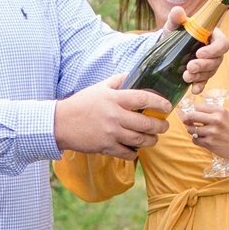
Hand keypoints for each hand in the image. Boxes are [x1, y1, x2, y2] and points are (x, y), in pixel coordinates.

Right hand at [55, 75, 170, 157]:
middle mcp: (115, 116)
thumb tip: (133, 75)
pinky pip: (127, 154)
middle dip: (160, 126)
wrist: (60, 123)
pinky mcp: (106, 147)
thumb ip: (117, 81)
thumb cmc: (81, 104)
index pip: (143, 98)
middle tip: (164, 126)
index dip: (159, 102)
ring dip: (151, 140)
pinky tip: (136, 149)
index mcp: (114, 99)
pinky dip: (135, 153)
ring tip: (154, 138)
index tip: (167, 106)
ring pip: (140, 140)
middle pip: (146, 123)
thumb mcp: (99, 87)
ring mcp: (111, 133)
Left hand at [162, 6, 228, 86]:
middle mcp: (213, 51)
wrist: (166, 48)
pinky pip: (205, 82)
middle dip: (204, 65)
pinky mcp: (201, 75)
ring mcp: (208, 64)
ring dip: (200, 76)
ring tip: (185, 76)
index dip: (213, 50)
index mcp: (211, 36)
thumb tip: (178, 11)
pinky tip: (194, 90)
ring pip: (211, 72)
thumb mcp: (174, 25)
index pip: (222, 43)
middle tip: (190, 66)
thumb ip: (176, 18)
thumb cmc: (175, 33)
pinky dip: (200, 86)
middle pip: (217, 60)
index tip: (199, 53)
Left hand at [182, 94, 228, 166]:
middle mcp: (215, 120)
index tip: (191, 113)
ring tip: (198, 131)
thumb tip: (196, 108)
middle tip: (186, 121)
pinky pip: (194, 139)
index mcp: (220, 111)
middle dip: (186, 118)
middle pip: (191, 116)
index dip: (193, 110)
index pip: (198, 107)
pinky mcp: (209, 143)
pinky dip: (196, 139)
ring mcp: (212, 132)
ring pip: (191, 129)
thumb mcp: (227, 114)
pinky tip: (202, 139)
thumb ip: (213, 109)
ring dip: (192, 130)